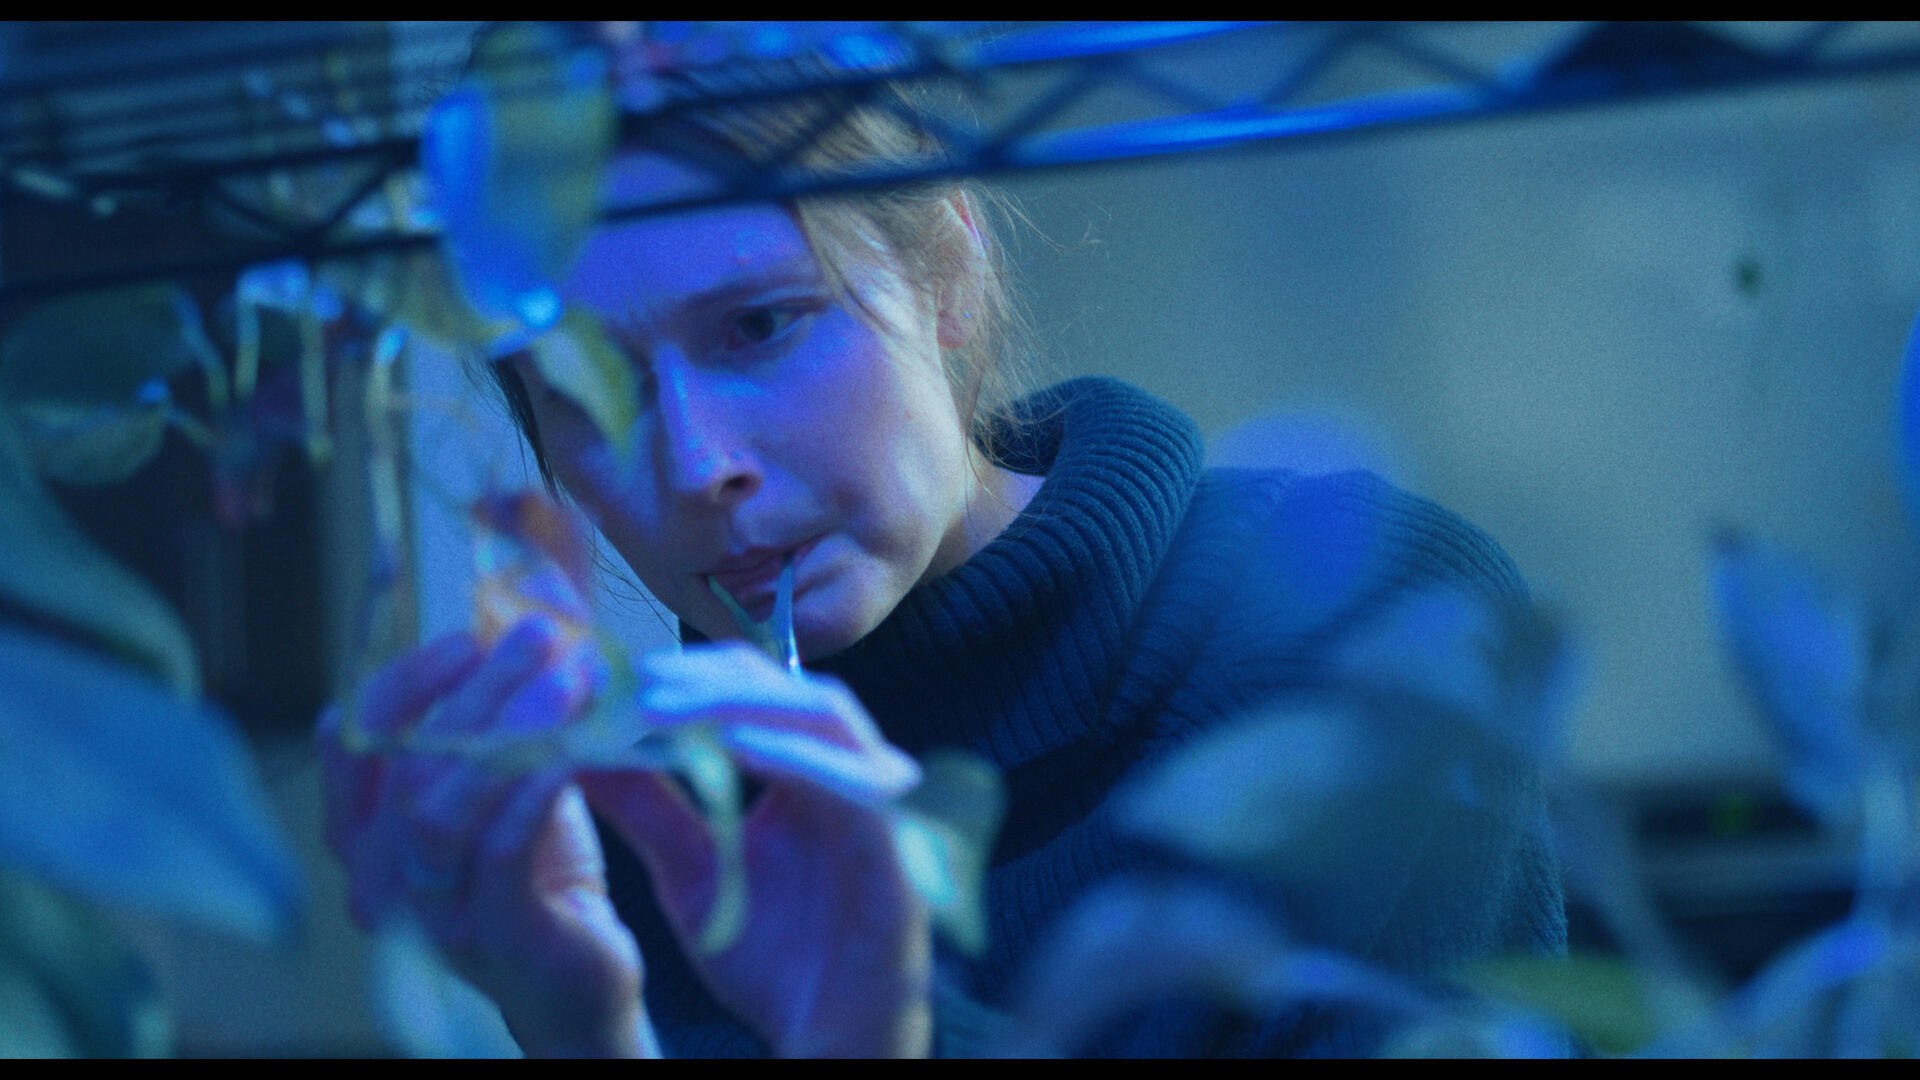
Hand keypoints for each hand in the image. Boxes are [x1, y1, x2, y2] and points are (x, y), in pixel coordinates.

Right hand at [318, 619, 651, 1056]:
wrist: (580, 986)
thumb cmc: (539, 876)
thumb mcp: (503, 789)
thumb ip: (492, 728)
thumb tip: (516, 630)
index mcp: (365, 833)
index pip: (354, 737)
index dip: (404, 676)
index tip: (468, 634)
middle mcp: (378, 876)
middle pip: (405, 760)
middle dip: (474, 687)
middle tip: (535, 637)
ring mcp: (428, 913)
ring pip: (441, 805)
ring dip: (506, 728)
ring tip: (566, 679)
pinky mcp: (492, 936)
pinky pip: (498, 851)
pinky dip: (532, 791)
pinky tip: (571, 749)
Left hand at [580, 642, 930, 1057]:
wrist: (825, 1038)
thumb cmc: (772, 960)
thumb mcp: (691, 873)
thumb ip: (648, 810)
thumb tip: (580, 748)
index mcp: (808, 772)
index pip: (760, 692)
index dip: (697, 674)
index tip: (624, 676)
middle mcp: (850, 775)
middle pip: (791, 690)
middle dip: (716, 679)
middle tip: (642, 681)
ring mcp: (880, 805)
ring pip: (827, 718)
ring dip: (752, 703)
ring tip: (676, 705)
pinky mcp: (899, 846)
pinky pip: (856, 784)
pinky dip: (800, 758)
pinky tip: (741, 748)